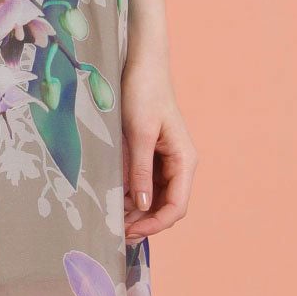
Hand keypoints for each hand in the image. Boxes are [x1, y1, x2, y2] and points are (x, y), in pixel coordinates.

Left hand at [121, 55, 197, 239]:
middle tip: (116, 232)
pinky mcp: (152, 154)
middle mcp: (179, 164)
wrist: (141, 63)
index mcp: (184, 160)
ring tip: (112, 219)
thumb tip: (142, 206)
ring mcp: (166, 160)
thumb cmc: (143, 92)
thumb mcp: (139, 132)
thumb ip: (141, 170)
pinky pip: (145, 183)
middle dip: (144, 222)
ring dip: (137, 211)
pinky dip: (132, 195)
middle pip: (166, 206)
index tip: (130, 232)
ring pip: (155, 197)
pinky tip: (115, 200)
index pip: (176, 206)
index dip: (155, 224)